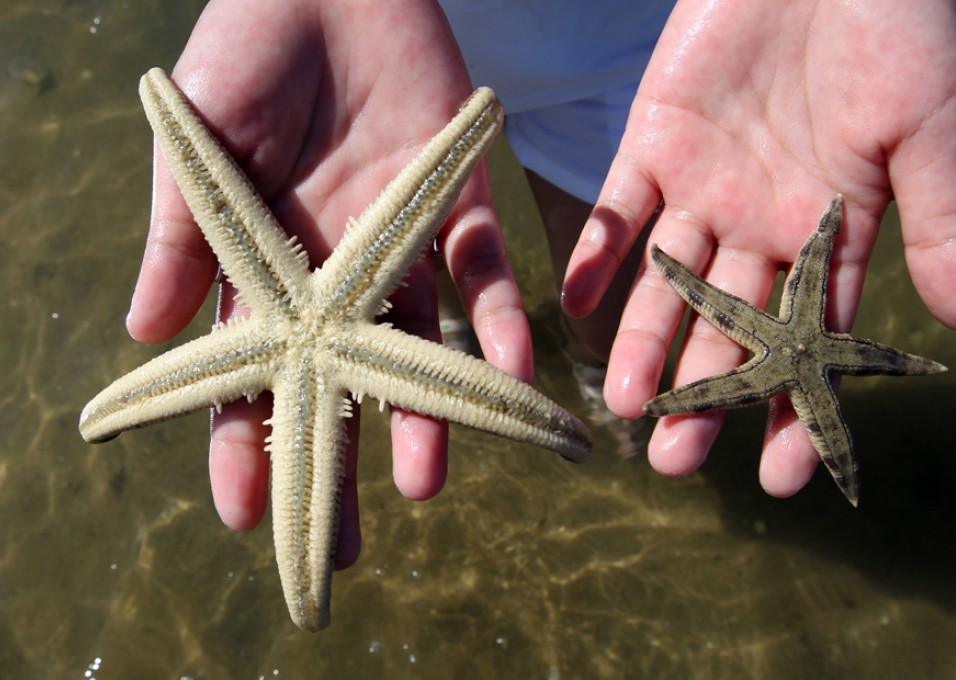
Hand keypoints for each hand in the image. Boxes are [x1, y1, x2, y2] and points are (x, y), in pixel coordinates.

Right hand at [126, 0, 531, 564]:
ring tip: (425, 482)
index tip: (244, 512)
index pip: (256, 375)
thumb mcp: (196, 155)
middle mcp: (339, 277)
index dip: (247, 442)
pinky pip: (484, 277)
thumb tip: (143, 336)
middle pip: (343, 386)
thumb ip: (181, 240)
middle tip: (348, 539)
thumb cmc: (242, 57)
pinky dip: (498, 324)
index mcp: (270, 272)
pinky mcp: (459, 208)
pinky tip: (508, 375)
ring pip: (419, 350)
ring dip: (427, 414)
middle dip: (344, 459)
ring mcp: (401, 249)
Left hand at [562, 0, 955, 497]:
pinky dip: (601, 255)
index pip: (811, 342)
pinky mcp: (653, 142)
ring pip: (669, 283)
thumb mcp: (931, 131)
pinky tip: (581, 305)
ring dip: (645, 340)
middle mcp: (762, 225)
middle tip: (670, 458)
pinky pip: (619, 209)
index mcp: (832, 235)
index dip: (794, 408)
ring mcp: (703, 187)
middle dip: (702, 392)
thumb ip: (941, 225)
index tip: (778, 477)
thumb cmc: (897, 31)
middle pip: (728, 327)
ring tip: (624, 401)